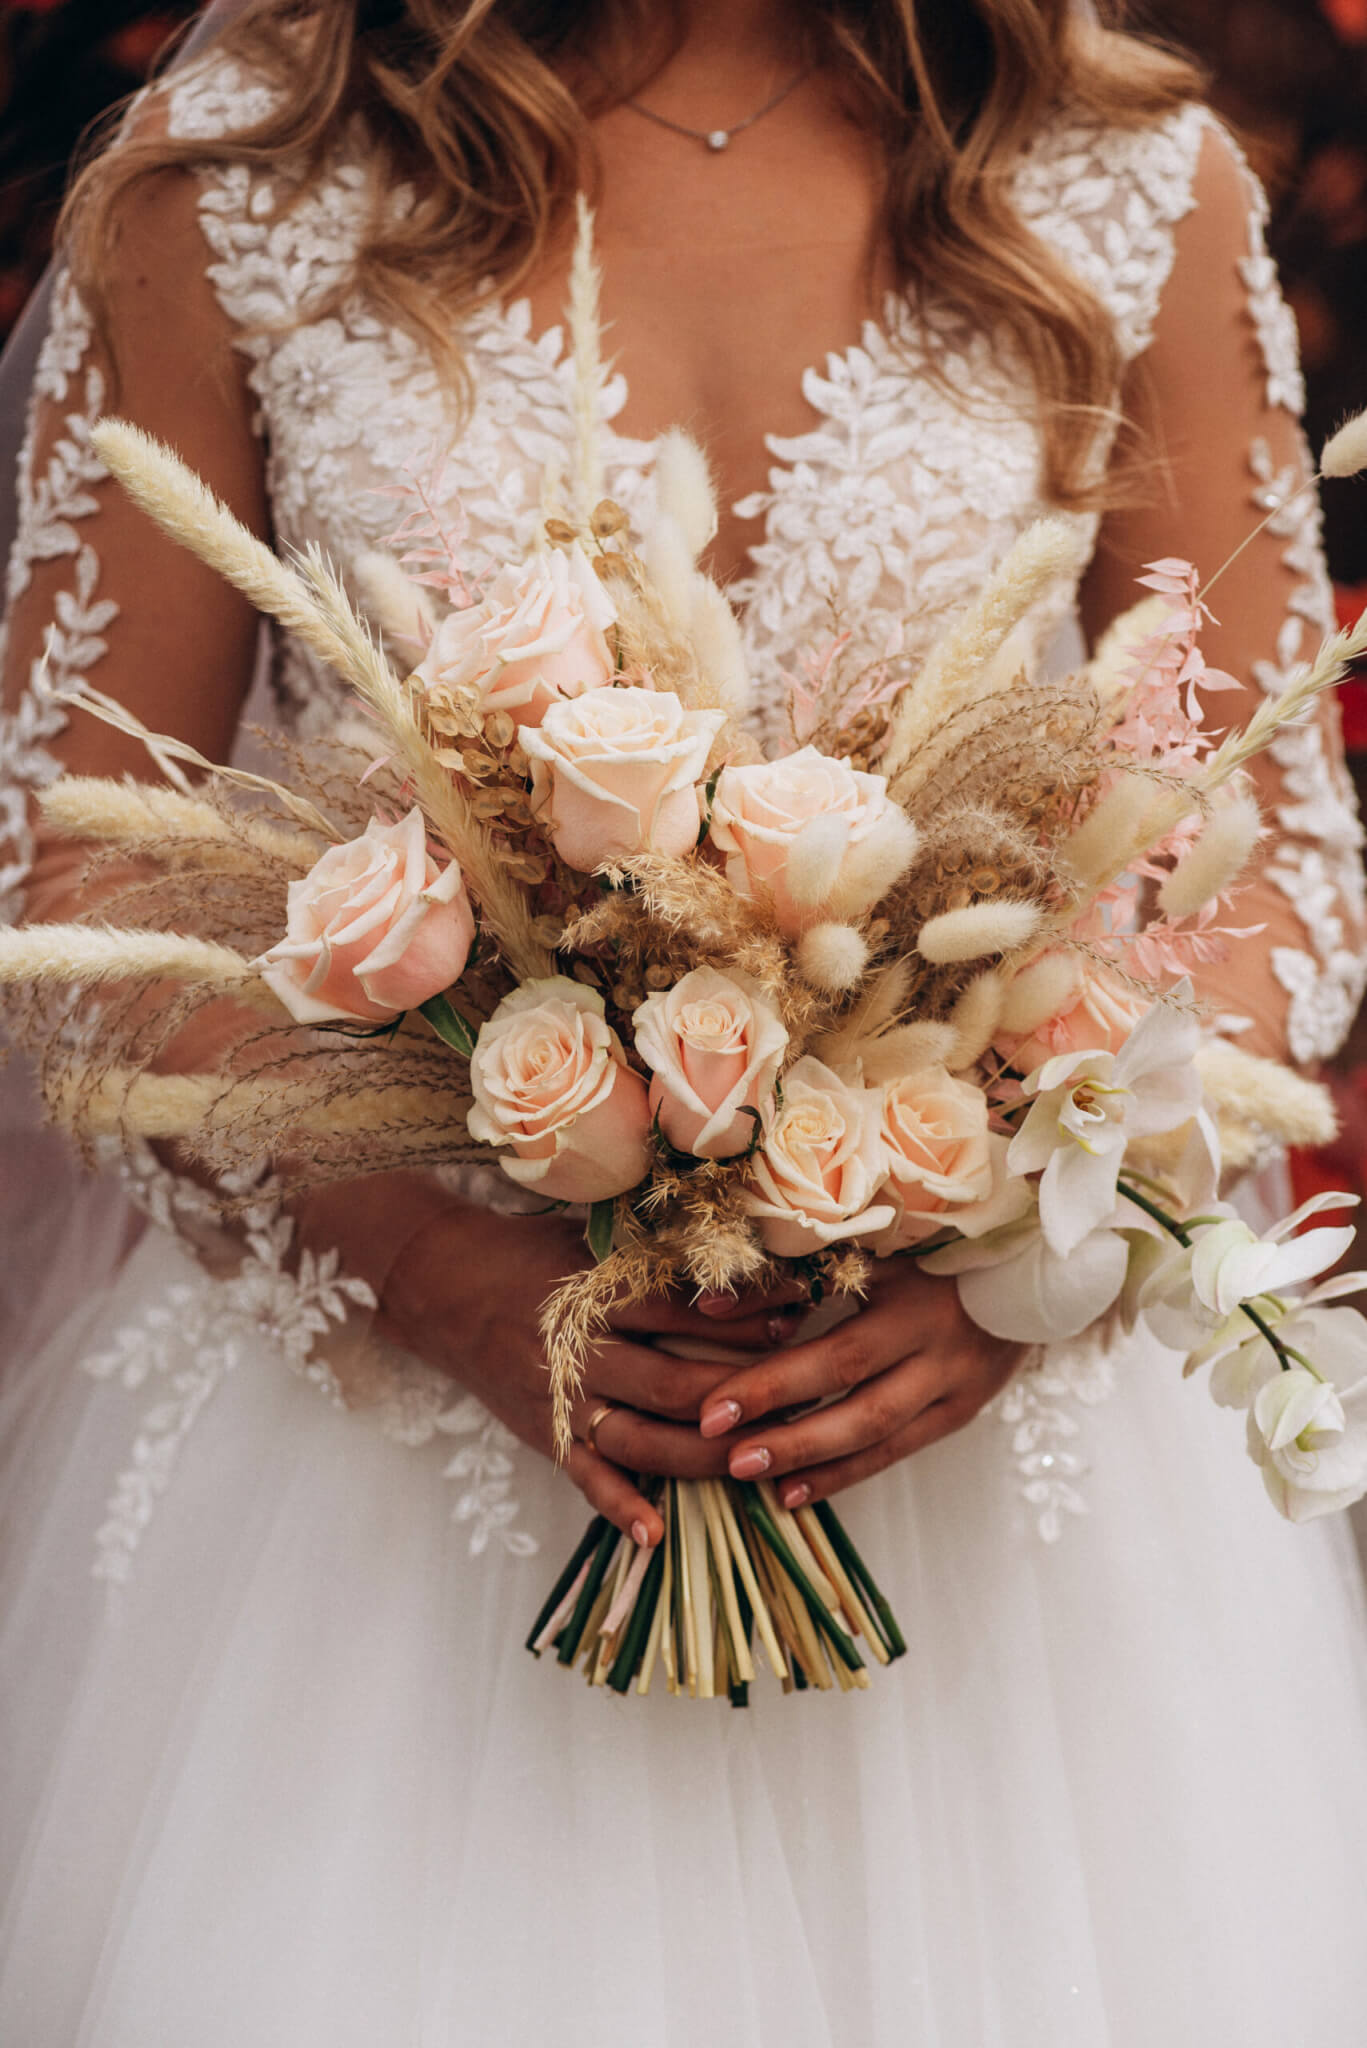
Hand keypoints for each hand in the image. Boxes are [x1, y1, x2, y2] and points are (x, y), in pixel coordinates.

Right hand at [379, 1200, 802, 1543]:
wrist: (445, 1285)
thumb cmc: (535, 1254)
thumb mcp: (594, 1240)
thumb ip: (658, 1252)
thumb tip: (747, 1245)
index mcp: (600, 1296)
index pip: (684, 1309)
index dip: (743, 1315)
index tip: (798, 1313)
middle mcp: (583, 1354)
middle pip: (674, 1384)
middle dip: (742, 1395)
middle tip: (802, 1398)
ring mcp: (562, 1403)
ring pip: (642, 1441)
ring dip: (704, 1457)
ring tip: (762, 1461)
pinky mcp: (544, 1436)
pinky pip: (586, 1479)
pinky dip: (621, 1507)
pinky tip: (659, 1534)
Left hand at [696, 1258, 1022, 1508]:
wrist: (1033, 1270)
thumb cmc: (934, 1246)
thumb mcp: (872, 1247)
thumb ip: (793, 1274)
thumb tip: (709, 1304)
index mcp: (908, 1286)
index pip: (830, 1328)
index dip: (771, 1363)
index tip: (714, 1395)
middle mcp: (933, 1338)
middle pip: (850, 1379)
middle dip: (779, 1413)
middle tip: (715, 1437)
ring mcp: (952, 1381)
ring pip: (874, 1429)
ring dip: (807, 1455)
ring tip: (745, 1473)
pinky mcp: (960, 1411)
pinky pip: (896, 1450)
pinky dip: (843, 1472)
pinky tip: (793, 1492)